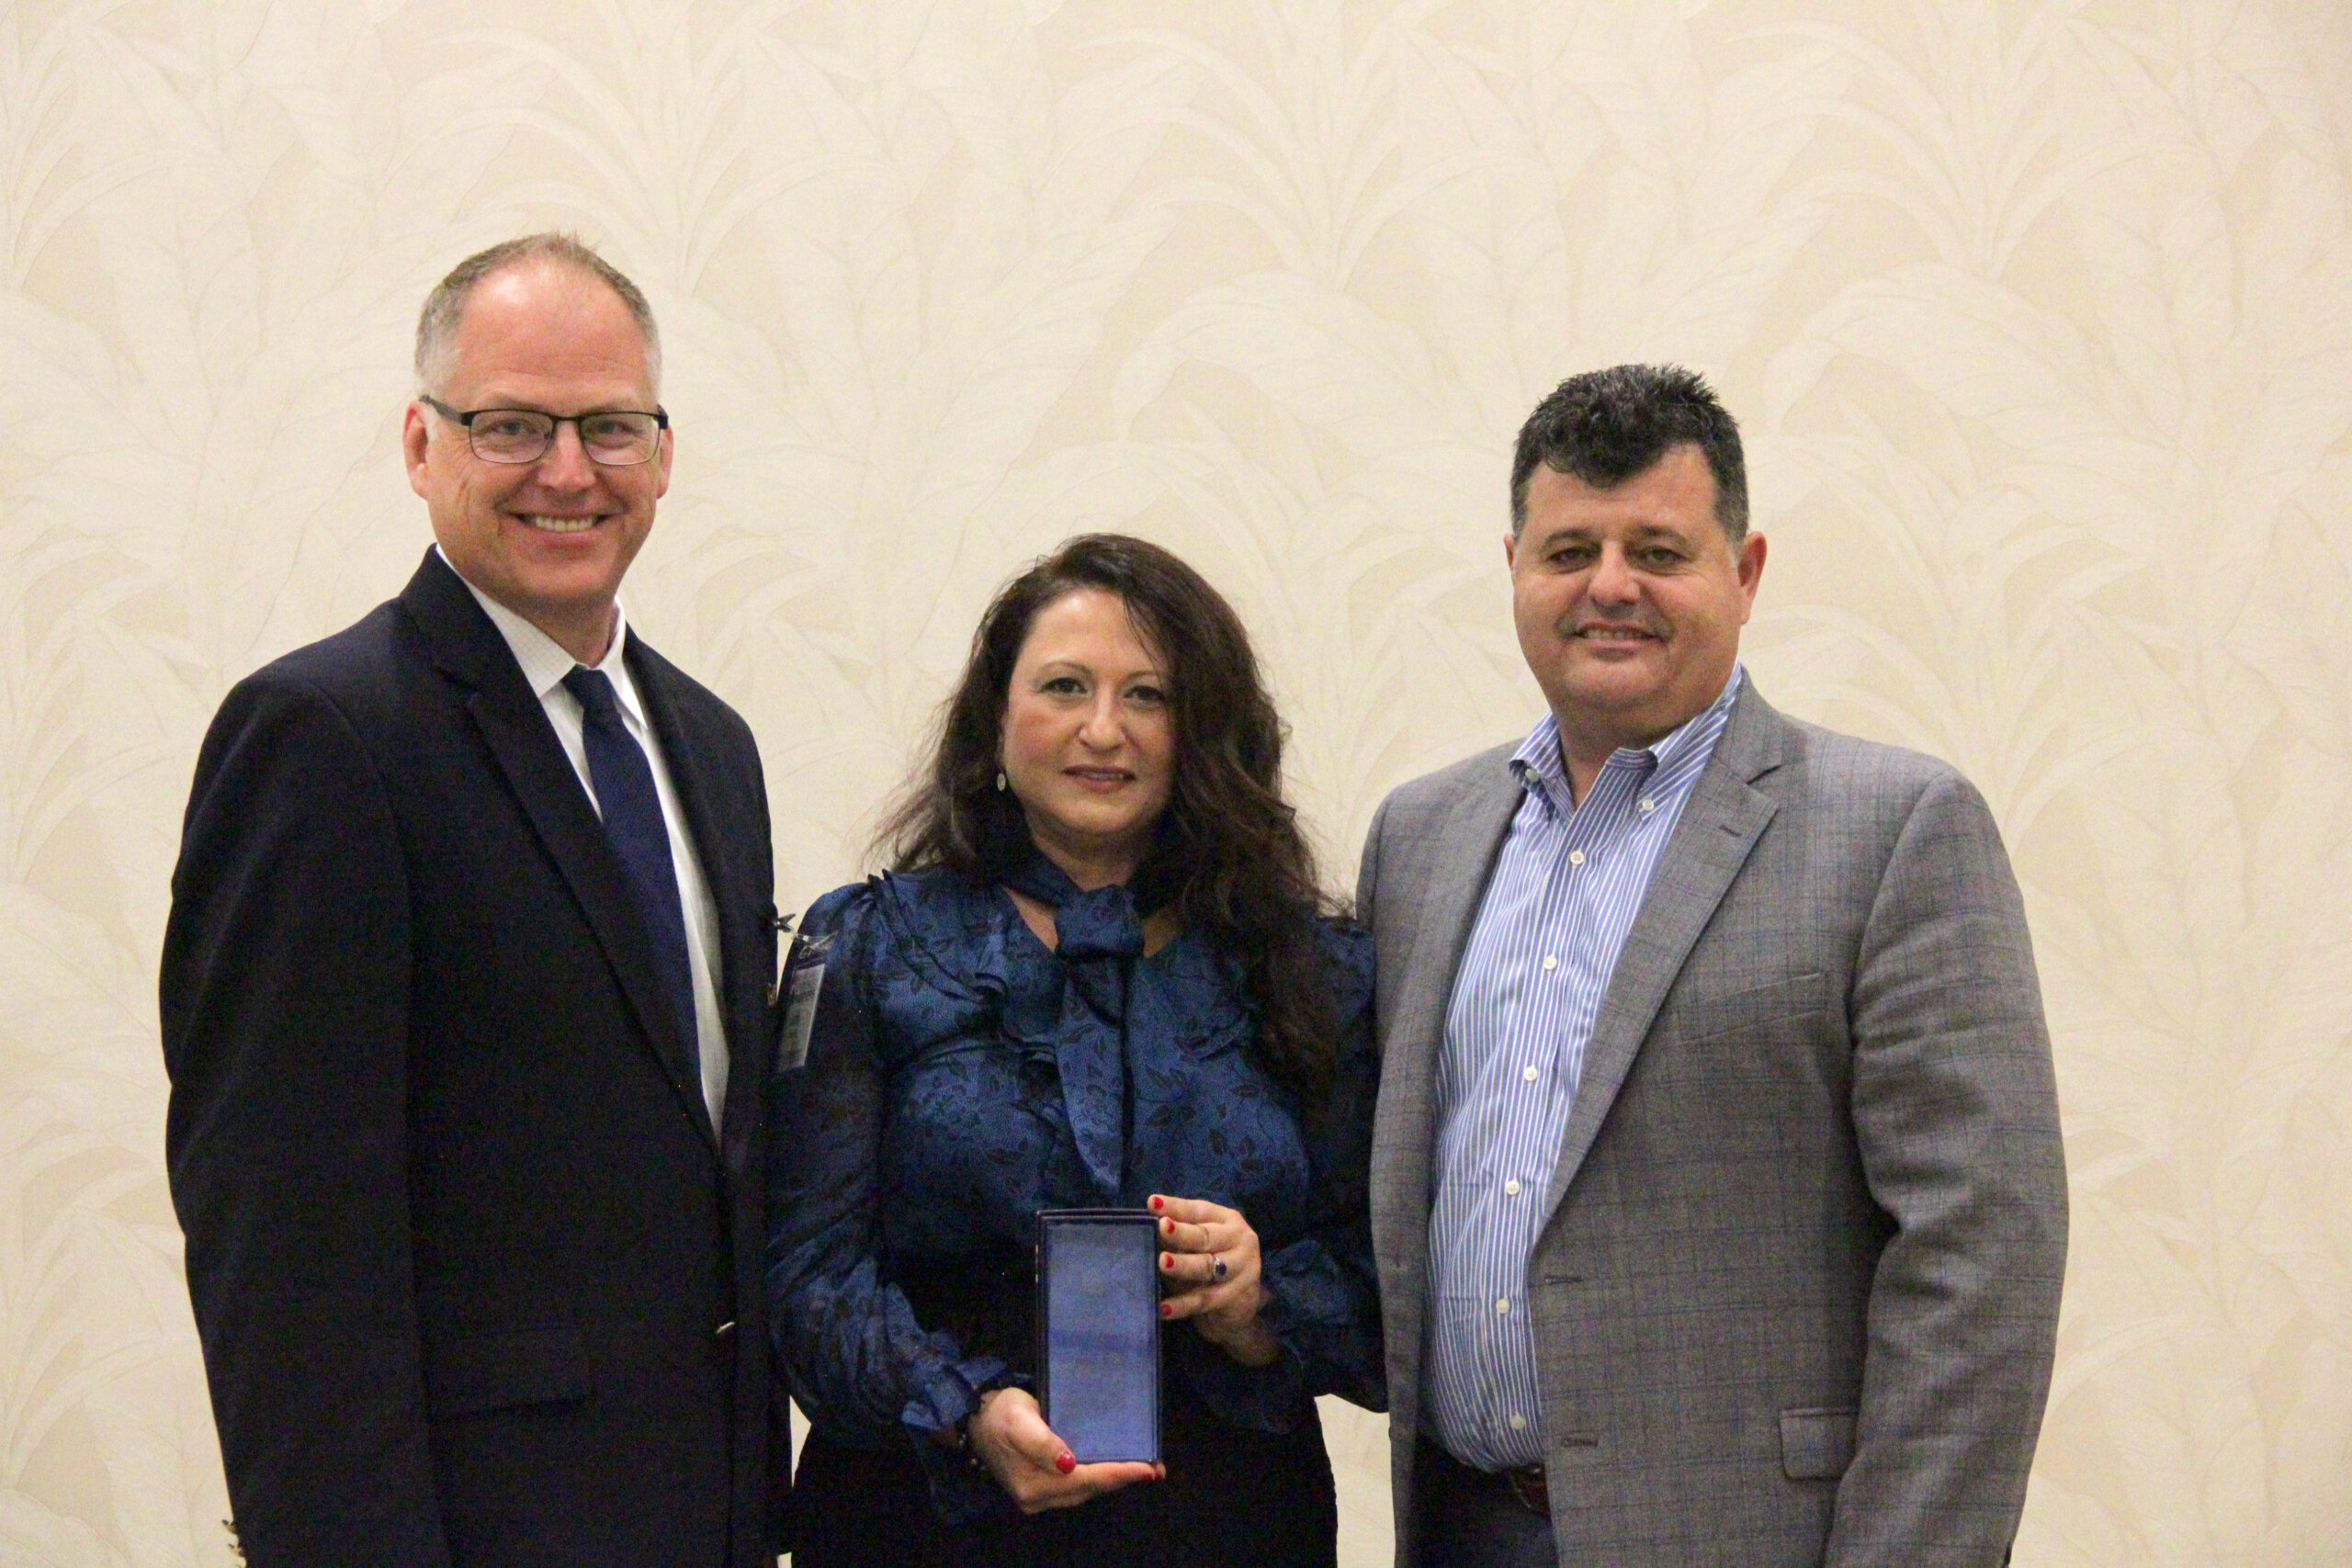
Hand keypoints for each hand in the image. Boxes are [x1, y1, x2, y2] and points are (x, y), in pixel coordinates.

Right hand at [963, 1386, 1161, 1512]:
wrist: (973, 1418)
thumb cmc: (1000, 1412)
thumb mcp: (1021, 1419)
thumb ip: (1043, 1443)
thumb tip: (1070, 1464)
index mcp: (1034, 1483)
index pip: (1087, 1480)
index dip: (1119, 1474)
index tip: (1149, 1469)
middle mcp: (1038, 1497)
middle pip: (1089, 1489)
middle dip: (1122, 1479)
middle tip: (1155, 1468)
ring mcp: (1037, 1496)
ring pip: (1084, 1490)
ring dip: (1111, 1480)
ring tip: (1141, 1468)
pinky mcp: (1038, 1489)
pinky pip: (1076, 1487)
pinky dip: (1096, 1478)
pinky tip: (1111, 1468)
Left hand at [1150, 1193, 1280, 1366]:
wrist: (1241, 1305)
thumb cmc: (1213, 1264)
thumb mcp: (1200, 1245)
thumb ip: (1178, 1237)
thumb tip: (1146, 1231)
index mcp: (1227, 1220)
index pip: (1198, 1210)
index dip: (1175, 1207)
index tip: (1153, 1203)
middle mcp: (1238, 1240)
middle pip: (1205, 1236)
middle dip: (1181, 1233)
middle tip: (1161, 1229)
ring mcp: (1241, 1269)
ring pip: (1206, 1267)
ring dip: (1183, 1265)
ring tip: (1162, 1263)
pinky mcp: (1237, 1297)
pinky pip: (1204, 1300)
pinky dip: (1182, 1304)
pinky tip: (1164, 1307)